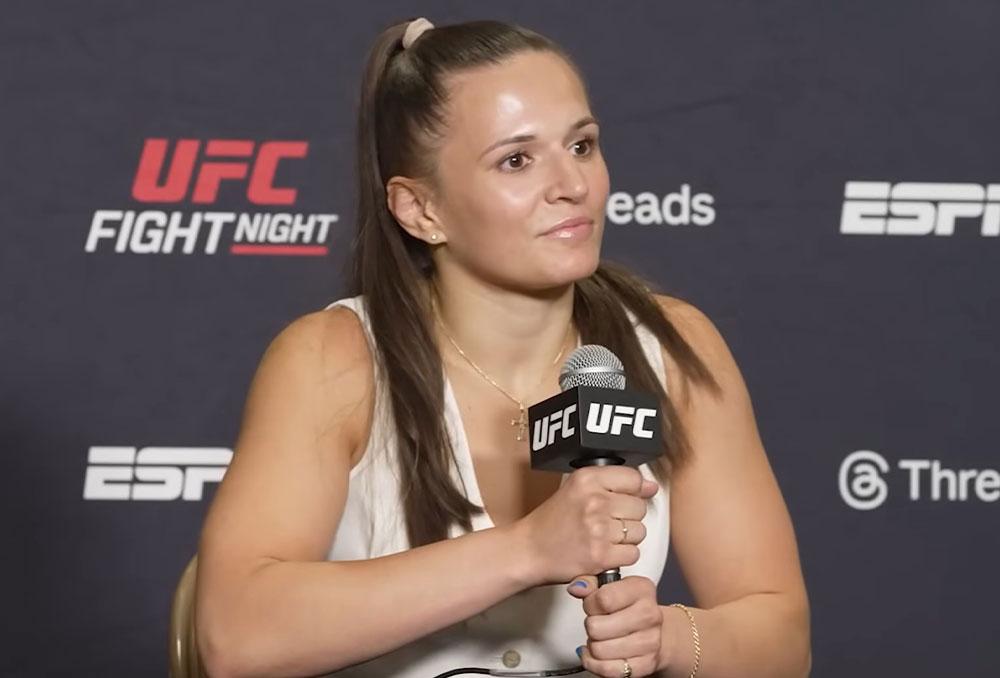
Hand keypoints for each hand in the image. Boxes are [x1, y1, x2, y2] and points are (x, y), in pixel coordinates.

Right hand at [515, 466, 658, 585]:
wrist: (529, 550)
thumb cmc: (552, 522)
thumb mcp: (577, 489)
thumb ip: (615, 483)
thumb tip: (651, 487)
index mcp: (587, 479)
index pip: (634, 478)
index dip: (631, 491)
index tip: (620, 499)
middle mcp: (593, 501)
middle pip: (640, 507)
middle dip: (627, 517)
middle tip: (604, 522)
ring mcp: (598, 529)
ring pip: (639, 532)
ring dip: (625, 538)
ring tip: (602, 537)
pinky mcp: (601, 556)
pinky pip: (633, 554)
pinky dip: (621, 556)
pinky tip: (603, 551)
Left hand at [566, 575, 662, 677]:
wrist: (655, 631)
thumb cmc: (629, 607)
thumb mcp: (611, 586)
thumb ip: (590, 583)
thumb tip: (577, 587)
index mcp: (641, 589)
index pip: (602, 599)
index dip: (589, 604)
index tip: (593, 605)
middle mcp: (649, 614)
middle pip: (597, 627)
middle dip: (590, 626)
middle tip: (597, 623)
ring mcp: (650, 641)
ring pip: (599, 650)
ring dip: (593, 645)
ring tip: (600, 638)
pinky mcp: (646, 664)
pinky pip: (608, 670)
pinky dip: (594, 663)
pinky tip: (596, 654)